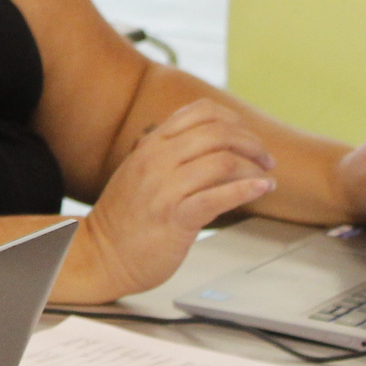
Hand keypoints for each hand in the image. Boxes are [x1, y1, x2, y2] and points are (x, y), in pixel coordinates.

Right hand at [64, 100, 277, 302]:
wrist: (100, 254)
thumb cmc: (125, 217)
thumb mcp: (139, 170)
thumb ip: (165, 152)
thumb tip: (203, 139)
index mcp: (151, 145)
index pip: (201, 111)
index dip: (234, 120)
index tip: (248, 137)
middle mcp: (157, 160)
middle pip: (217, 133)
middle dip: (251, 143)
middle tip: (265, 159)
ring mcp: (164, 189)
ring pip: (221, 161)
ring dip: (253, 167)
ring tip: (265, 178)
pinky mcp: (174, 219)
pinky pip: (217, 197)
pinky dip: (246, 190)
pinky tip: (261, 189)